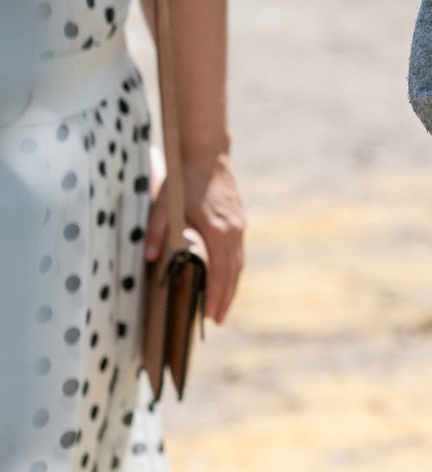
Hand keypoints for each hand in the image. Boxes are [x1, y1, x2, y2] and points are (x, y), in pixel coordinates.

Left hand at [145, 148, 247, 324]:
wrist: (206, 152)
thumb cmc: (183, 178)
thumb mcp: (164, 204)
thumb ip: (157, 232)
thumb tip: (151, 258)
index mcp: (217, 230)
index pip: (221, 273)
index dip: (217, 297)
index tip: (212, 317)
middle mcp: (233, 231)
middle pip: (235, 273)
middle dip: (227, 298)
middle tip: (218, 319)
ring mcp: (239, 225)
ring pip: (239, 263)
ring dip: (231, 285)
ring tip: (222, 304)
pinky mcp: (238, 219)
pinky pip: (238, 252)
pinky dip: (232, 269)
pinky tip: (224, 276)